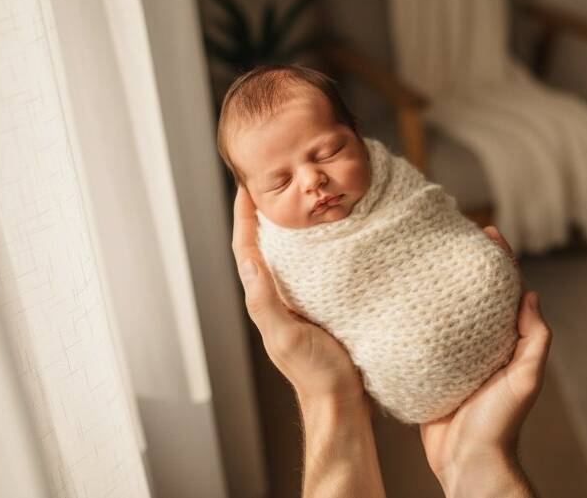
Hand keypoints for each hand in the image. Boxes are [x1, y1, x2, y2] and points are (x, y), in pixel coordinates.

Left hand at [231, 185, 365, 406]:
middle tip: (272, 183)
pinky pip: (313, 268)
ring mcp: (300, 302)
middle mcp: (279, 297)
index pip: (247, 250)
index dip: (244, 217)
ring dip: (288, 227)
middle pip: (263, 247)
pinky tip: (329, 235)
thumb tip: (247, 259)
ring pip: (288, 256)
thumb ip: (266, 301)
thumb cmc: (315, 373)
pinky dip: (314, 246)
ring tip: (299, 199)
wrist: (342, 403)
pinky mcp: (323, 305)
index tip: (247, 186)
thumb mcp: (286, 335)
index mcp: (265, 301)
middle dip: (263, 215)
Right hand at [419, 227, 551, 495]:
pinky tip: (396, 302)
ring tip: (418, 259)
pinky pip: (420, 339)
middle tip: (444, 238)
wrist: (467, 462)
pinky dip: (412, 319)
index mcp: (505, 341)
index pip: (505, 291)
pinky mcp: (429, 370)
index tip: (486, 230)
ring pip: (445, 313)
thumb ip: (534, 340)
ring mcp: (454, 356)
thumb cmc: (500, 424)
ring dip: (436, 288)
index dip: (500, 259)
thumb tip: (531, 295)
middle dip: (463, 265)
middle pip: (473, 295)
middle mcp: (480, 343)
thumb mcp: (525, 379)